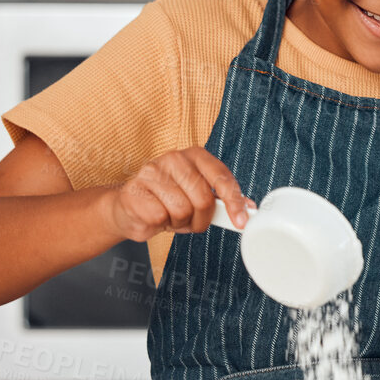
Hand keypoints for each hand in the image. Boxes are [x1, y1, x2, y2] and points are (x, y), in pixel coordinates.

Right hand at [102, 147, 251, 241]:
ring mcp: (151, 172)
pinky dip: (161, 224)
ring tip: (170, 215)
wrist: (130, 206)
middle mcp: (174, 158)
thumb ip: (223, 199)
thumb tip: (249, 208)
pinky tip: (155, 216)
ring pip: (182, 210)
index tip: (241, 221)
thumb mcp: (199, 196)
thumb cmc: (168, 200)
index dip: (234, 201)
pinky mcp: (134, 191)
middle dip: (201, 219)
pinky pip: (160, 217)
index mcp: (195, 155)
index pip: (221, 177)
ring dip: (180, 223)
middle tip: (191, 220)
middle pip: (203, 199)